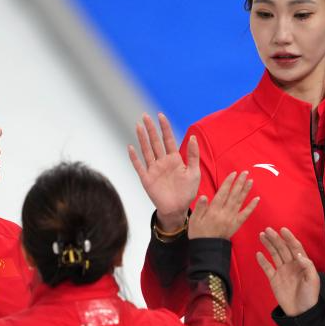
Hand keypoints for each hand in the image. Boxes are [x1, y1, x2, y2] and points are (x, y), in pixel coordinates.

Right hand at [127, 112, 197, 230]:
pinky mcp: (147, 179)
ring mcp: (154, 170)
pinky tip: (130, 147)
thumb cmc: (187, 192)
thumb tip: (192, 137)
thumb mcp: (194, 172)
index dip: (165, 128)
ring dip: (142, 139)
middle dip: (151, 129)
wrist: (177, 209)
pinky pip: (139, 166)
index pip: (168, 140)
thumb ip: (193, 155)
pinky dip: (134, 157)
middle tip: (145, 116)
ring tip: (138, 126)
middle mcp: (163, 162)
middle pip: (155, 142)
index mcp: (175, 159)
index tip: (161, 116)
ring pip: (146, 151)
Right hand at [188, 170, 258, 238]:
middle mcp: (224, 214)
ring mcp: (231, 219)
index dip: (228, 183)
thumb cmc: (198, 234)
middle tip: (245, 173)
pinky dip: (251, 207)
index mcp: (213, 211)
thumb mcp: (194, 220)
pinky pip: (245, 214)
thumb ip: (200, 208)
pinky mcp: (236, 225)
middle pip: (233, 195)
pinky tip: (256, 199)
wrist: (207, 249)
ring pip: (240, 202)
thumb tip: (204, 196)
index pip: (222, 194)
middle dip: (239, 183)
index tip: (233, 174)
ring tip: (250, 181)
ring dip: (246, 191)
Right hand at [255, 227, 319, 315]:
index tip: (283, 230)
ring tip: (262, 235)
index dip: (289, 238)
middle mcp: (291, 265)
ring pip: (274, 255)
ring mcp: (282, 271)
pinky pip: (267, 268)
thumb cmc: (310, 296)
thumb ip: (307, 265)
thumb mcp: (313, 280)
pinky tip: (258, 253)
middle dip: (276, 239)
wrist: (301, 312)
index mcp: (302, 263)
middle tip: (268, 229)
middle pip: (282, 248)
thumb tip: (297, 254)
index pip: (295, 247)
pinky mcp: (274, 279)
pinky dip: (263, 261)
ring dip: (269, 245)